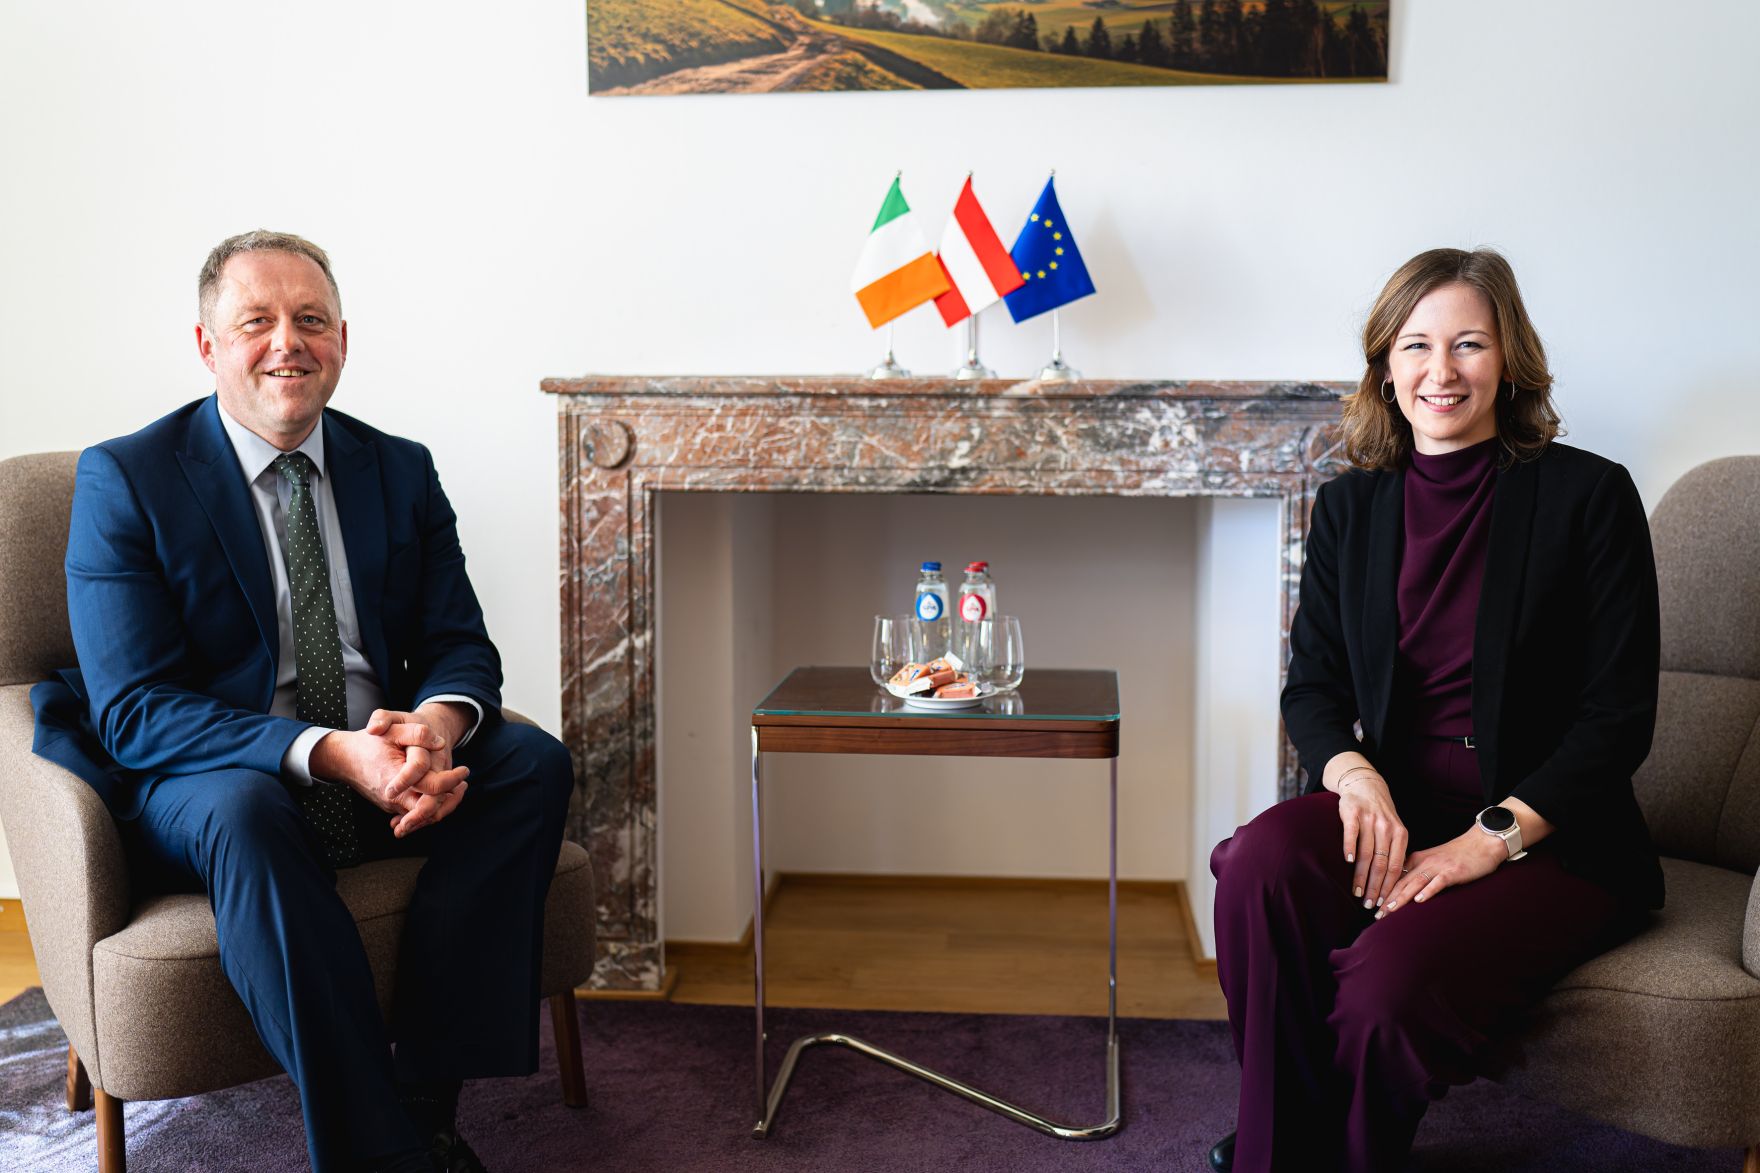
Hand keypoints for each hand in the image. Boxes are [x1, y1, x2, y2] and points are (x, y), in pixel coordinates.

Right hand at [309, 719, 469, 835]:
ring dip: (444, 804)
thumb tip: (440, 743)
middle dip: (452, 799)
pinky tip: (444, 794)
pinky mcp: (393, 806)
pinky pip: (416, 813)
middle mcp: (394, 799)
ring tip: (459, 788)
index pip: (431, 790)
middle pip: (431, 811)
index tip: (464, 770)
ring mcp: (393, 805)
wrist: (343, 758)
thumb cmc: (368, 743)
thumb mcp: (391, 729)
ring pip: (424, 816)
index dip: (451, 781)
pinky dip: (431, 807)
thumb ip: (416, 733)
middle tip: (464, 784)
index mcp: (396, 781)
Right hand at [1335, 767, 1408, 909]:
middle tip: (1368, 904)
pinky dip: (1349, 847)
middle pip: (1381, 864)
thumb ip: (1394, 851)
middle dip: (1375, 887)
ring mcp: (1370, 820)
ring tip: (1356, 892)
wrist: (1366, 785)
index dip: (1389, 887)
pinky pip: (1352, 833)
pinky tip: (1347, 862)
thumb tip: (1394, 884)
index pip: (1396, 866)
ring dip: (1360, 875)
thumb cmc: (1379, 814)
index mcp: (1400, 834)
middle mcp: (1387, 827)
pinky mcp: (1353, 813)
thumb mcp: (1393, 830)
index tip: (1383, 903)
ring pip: (1366, 853)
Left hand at [1375, 826, 1506, 918]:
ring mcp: (1439, 867)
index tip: (1372, 904)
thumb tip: (1402, 886)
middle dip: (1387, 898)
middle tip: (1375, 913)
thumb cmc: (1459, 854)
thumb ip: (1418, 870)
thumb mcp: (1433, 860)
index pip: (1395, 876)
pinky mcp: (1454, 872)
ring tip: (1389, 909)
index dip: (1383, 890)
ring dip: (1401, 897)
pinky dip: (1428, 891)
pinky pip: (1439, 882)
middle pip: (1401, 881)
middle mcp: (1425, 862)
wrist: (1483, 842)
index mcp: (1418, 859)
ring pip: (1415, 882)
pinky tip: (1419, 900)